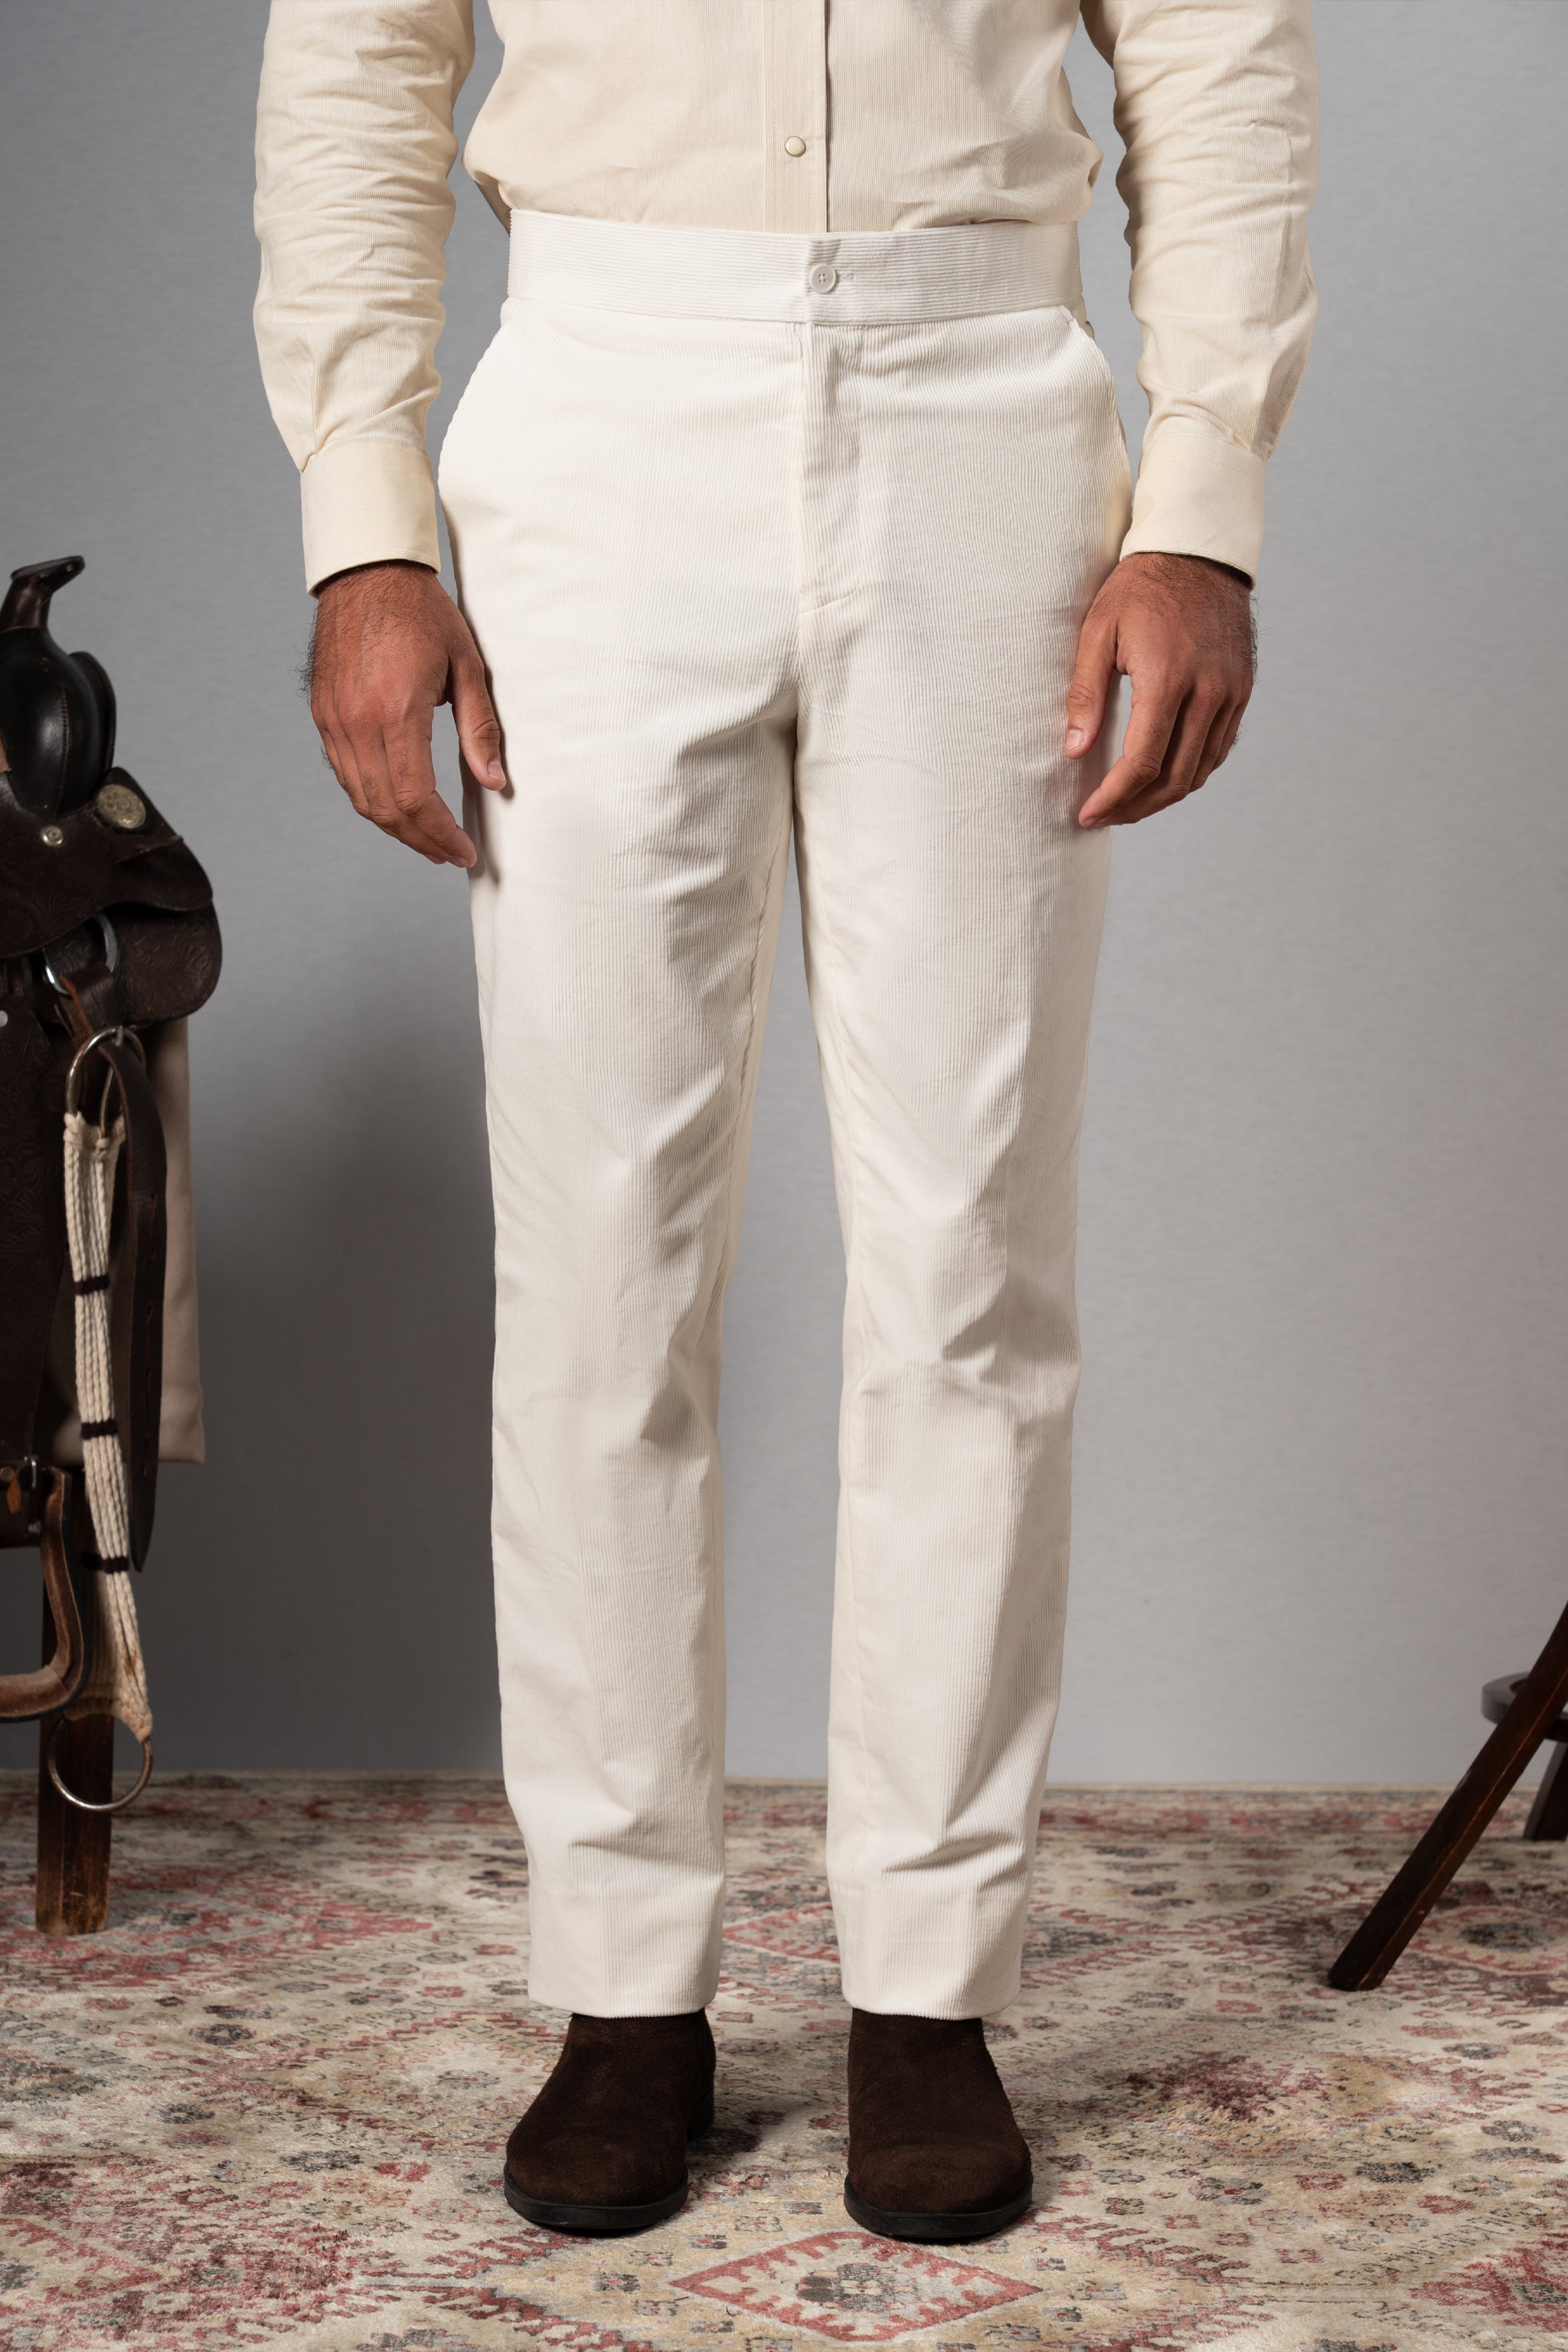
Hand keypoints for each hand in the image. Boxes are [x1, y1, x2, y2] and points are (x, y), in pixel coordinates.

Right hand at [307, 560, 505, 866]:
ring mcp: (334, 721)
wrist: (365, 572)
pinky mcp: (324, 716)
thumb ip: (480, 728)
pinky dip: (372, 800)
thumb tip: (493, 781)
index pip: (414, 797)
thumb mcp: (466, 665)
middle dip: (420, 840)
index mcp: (395, 711)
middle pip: (384, 809)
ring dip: (395, 827)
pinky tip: (398, 806)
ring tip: (428, 839)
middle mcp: (357, 722)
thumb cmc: (420, 612)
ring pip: (361, 798)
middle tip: (449, 854)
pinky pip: (345, 775)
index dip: (440, 833)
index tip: (463, 850)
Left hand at [1065, 551, 1253, 827]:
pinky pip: (1218, 750)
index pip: (1141, 762)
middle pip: (1174, 778)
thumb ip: (1085, 694)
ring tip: (1128, 804)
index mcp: (1168, 678)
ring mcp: (1231, 693)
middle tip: (1104, 816)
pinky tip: (1161, 776)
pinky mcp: (1242, 691)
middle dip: (1135, 808)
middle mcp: (1208, 692)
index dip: (1113, 798)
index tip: (1087, 815)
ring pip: (1200, 771)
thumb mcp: (1098, 632)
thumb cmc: (1139, 587)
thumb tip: (1074, 750)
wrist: (1198, 551)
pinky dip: (1190, 773)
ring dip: (1163, 797)